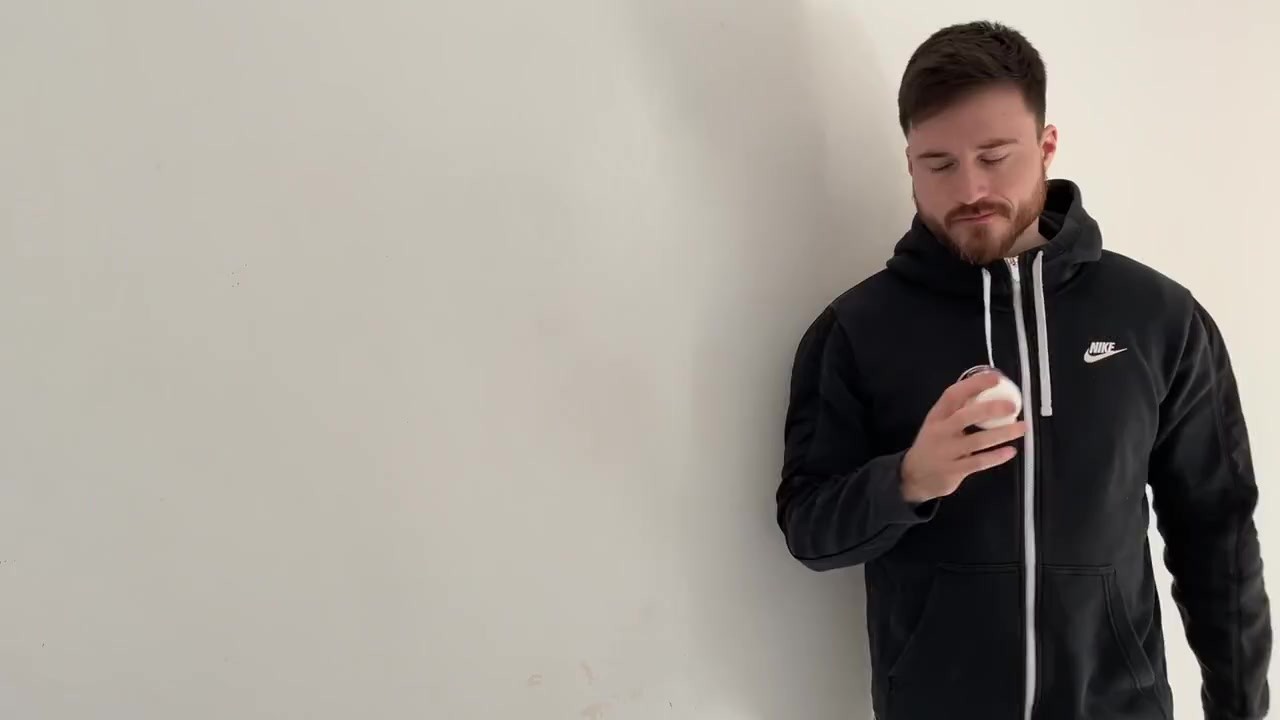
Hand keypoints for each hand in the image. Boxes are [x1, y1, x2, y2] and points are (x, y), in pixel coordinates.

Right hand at [900, 371, 1026, 503]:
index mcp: (937, 416)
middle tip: (1012, 406)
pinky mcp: (953, 471)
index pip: (953, 394)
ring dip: (1002, 433)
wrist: (914, 476)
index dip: (974, 384)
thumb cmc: (933, 444)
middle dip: (990, 409)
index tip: (996, 377)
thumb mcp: (938, 424)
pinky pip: (978, 462)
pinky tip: (1010, 451)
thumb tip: (987, 392)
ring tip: (1022, 427)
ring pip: (977, 441)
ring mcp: (946, 452)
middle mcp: (940, 432)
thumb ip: (958, 410)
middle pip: (965, 416)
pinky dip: (996, 456)